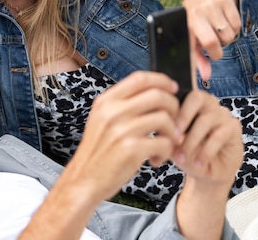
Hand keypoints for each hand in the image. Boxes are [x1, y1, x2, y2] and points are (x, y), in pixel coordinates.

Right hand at [65, 71, 181, 200]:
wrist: (84, 179)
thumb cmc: (98, 152)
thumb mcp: (102, 120)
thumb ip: (122, 105)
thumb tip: (154, 92)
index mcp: (106, 101)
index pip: (140, 78)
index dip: (161, 80)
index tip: (172, 88)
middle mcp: (112, 112)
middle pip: (157, 95)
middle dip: (173, 108)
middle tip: (173, 122)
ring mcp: (121, 130)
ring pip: (164, 119)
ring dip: (172, 133)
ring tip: (164, 144)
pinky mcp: (131, 149)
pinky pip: (164, 143)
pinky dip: (166, 152)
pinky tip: (155, 158)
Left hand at [172, 90, 242, 239]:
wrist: (206, 174)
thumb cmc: (186, 154)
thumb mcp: (170, 143)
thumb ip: (166, 131)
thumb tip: (160, 127)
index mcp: (189, 101)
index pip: (180, 92)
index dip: (171, 107)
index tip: (161, 127)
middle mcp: (207, 103)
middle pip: (197, 98)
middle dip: (183, 119)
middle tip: (174, 139)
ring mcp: (222, 113)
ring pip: (205, 120)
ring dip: (191, 141)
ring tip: (182, 157)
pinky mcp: (233, 127)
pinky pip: (218, 136)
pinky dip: (206, 152)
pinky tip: (198, 163)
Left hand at [183, 0, 240, 79]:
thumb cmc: (194, 20)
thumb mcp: (192, 36)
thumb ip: (198, 58)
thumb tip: (206, 77)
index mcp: (187, 24)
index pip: (203, 45)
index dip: (212, 54)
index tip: (214, 55)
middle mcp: (198, 13)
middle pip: (216, 41)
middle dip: (219, 48)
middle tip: (215, 43)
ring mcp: (212, 5)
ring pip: (229, 35)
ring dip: (227, 38)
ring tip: (218, 31)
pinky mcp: (225, 0)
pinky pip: (238, 25)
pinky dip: (234, 29)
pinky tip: (225, 23)